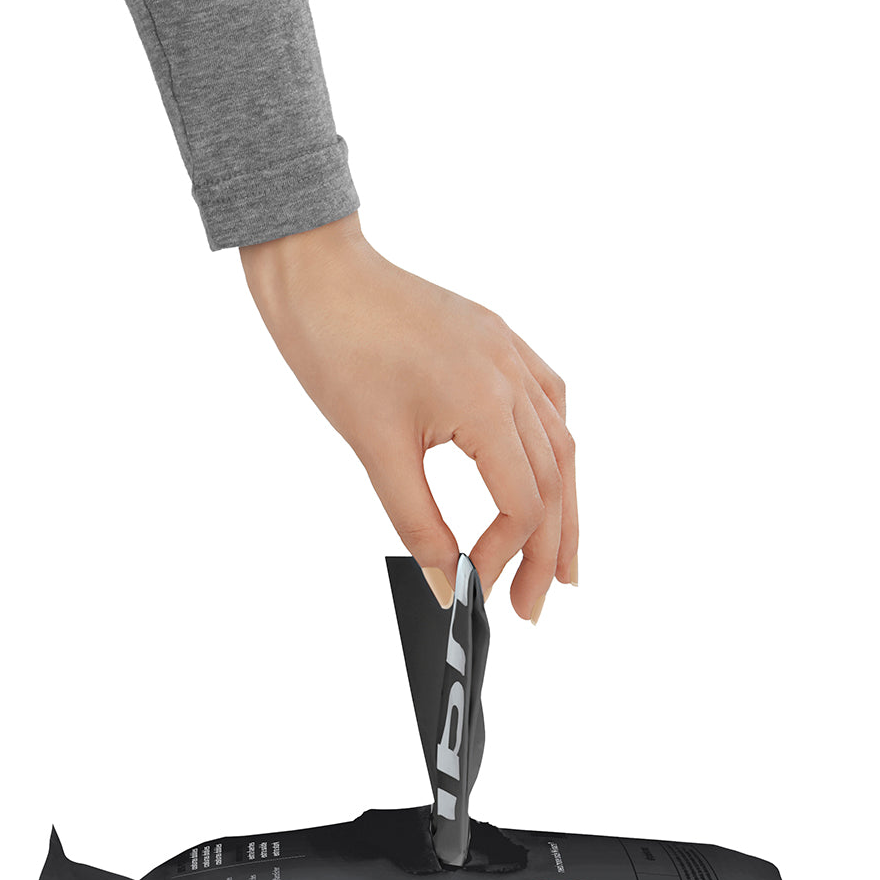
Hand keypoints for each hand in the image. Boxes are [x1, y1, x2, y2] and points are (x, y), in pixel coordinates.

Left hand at [240, 212, 577, 620]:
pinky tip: (548, 476)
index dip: (503, 556)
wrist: (318, 273)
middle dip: (546, 550)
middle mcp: (513, 376)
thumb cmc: (336, 350)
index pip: (522, 502)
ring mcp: (511, 354)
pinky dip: (552, 449)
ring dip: (561, 507)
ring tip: (559, 561)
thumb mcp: (376, 450)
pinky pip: (548, 401)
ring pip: (560, 444)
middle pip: (554, 480)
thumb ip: (416, 522)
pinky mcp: (499, 342)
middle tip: (533, 606)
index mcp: (486, 401)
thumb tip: (443, 583)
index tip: (474, 590)